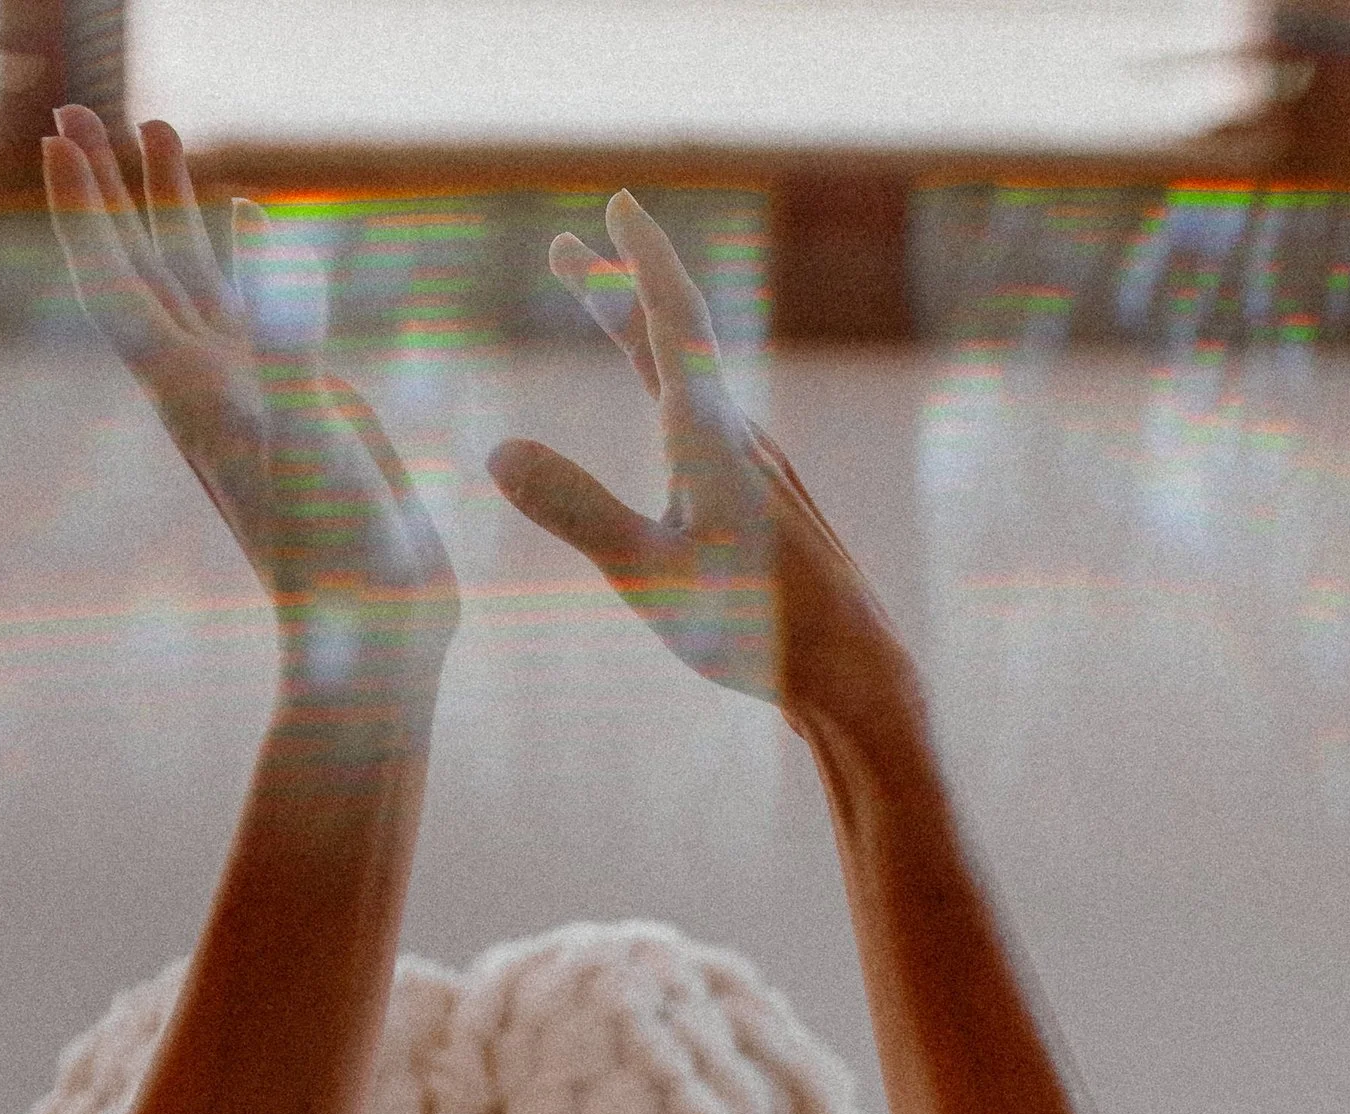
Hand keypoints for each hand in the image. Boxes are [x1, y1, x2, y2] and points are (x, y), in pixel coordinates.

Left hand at [42, 107, 458, 688]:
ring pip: (192, 277)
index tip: (56, 136)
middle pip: (138, 265)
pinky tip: (251, 212)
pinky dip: (246, 250)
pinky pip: (255, 305)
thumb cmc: (336, 553)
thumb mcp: (312, 446)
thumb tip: (268, 248)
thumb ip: (289, 350)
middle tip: (77, 108)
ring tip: (158, 129)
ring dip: (169, 205)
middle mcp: (204, 383)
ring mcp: (252, 388)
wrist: (371, 629)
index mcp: (189, 392)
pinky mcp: (299, 399)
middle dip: (106, 187)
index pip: (115, 283)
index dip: (81, 209)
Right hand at [487, 191, 913, 721]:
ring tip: (597, 298)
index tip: (617, 205)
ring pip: (689, 374)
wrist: (851, 672)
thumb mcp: (649, 576)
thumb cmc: (754, 631)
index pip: (673, 323)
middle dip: (620, 285)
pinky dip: (665, 378)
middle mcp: (737, 437)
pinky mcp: (761, 498)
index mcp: (710, 440)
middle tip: (570, 247)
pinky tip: (662, 405)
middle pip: (675, 336)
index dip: (643, 260)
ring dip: (639, 328)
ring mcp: (754, 466)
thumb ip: (576, 511)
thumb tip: (498, 450)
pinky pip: (702, 412)